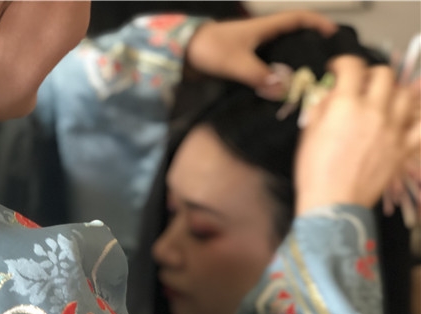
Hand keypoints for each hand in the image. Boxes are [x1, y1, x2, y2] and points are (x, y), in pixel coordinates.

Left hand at [186, 10, 336, 99]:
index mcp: (264, 28)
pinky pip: (264, 66)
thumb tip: (283, 91)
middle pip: (293, 37)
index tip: (335, 36)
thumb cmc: (209, 49)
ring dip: (291, 64)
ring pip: (279, 54)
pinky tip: (278, 91)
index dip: (318, 23)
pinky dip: (274, 76)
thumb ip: (259, 76)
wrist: (180, 53)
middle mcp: (261, 36)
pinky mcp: (241, 61)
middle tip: (323, 68)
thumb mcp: (236, 62)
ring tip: (306, 82)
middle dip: (310, 48)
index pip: (299, 18)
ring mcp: (250, 48)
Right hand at [295, 56, 420, 214]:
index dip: (342, 63)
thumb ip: (321, 108)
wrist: (332, 203)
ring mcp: (393, 129)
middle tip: (362, 83)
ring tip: (384, 100)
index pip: (351, 67)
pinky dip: (415, 117)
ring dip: (394, 92)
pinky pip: (420, 125)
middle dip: (371, 74)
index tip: (337, 70)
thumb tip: (330, 95)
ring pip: (405, 95)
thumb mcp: (308, 135)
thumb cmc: (314, 172)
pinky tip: (406, 118)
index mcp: (345, 105)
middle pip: (384, 75)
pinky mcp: (404, 148)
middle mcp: (373, 111)